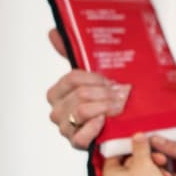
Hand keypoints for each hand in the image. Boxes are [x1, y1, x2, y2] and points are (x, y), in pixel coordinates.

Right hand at [46, 28, 128, 149]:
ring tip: (120, 106)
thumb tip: (52, 31)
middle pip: (80, 94)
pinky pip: (80, 136)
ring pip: (81, 111)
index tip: (110, 80)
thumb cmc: (104, 100)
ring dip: (105, 106)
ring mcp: (65, 129)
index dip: (95, 78)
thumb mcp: (92, 76)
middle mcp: (57, 111)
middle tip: (123, 93)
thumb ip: (70, 52)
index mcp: (57, 93)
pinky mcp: (75, 144)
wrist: (120, 129)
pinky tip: (105, 121)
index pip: (72, 78)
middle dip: (105, 92)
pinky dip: (95, 127)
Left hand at [103, 134, 175, 175]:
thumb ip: (139, 146)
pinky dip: (156, 174)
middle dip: (145, 155)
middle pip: (129, 160)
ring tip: (164, 164)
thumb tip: (136, 135)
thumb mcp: (144, 163)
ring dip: (153, 164)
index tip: (138, 138)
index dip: (126, 145)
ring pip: (140, 168)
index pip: (113, 154)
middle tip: (156, 153)